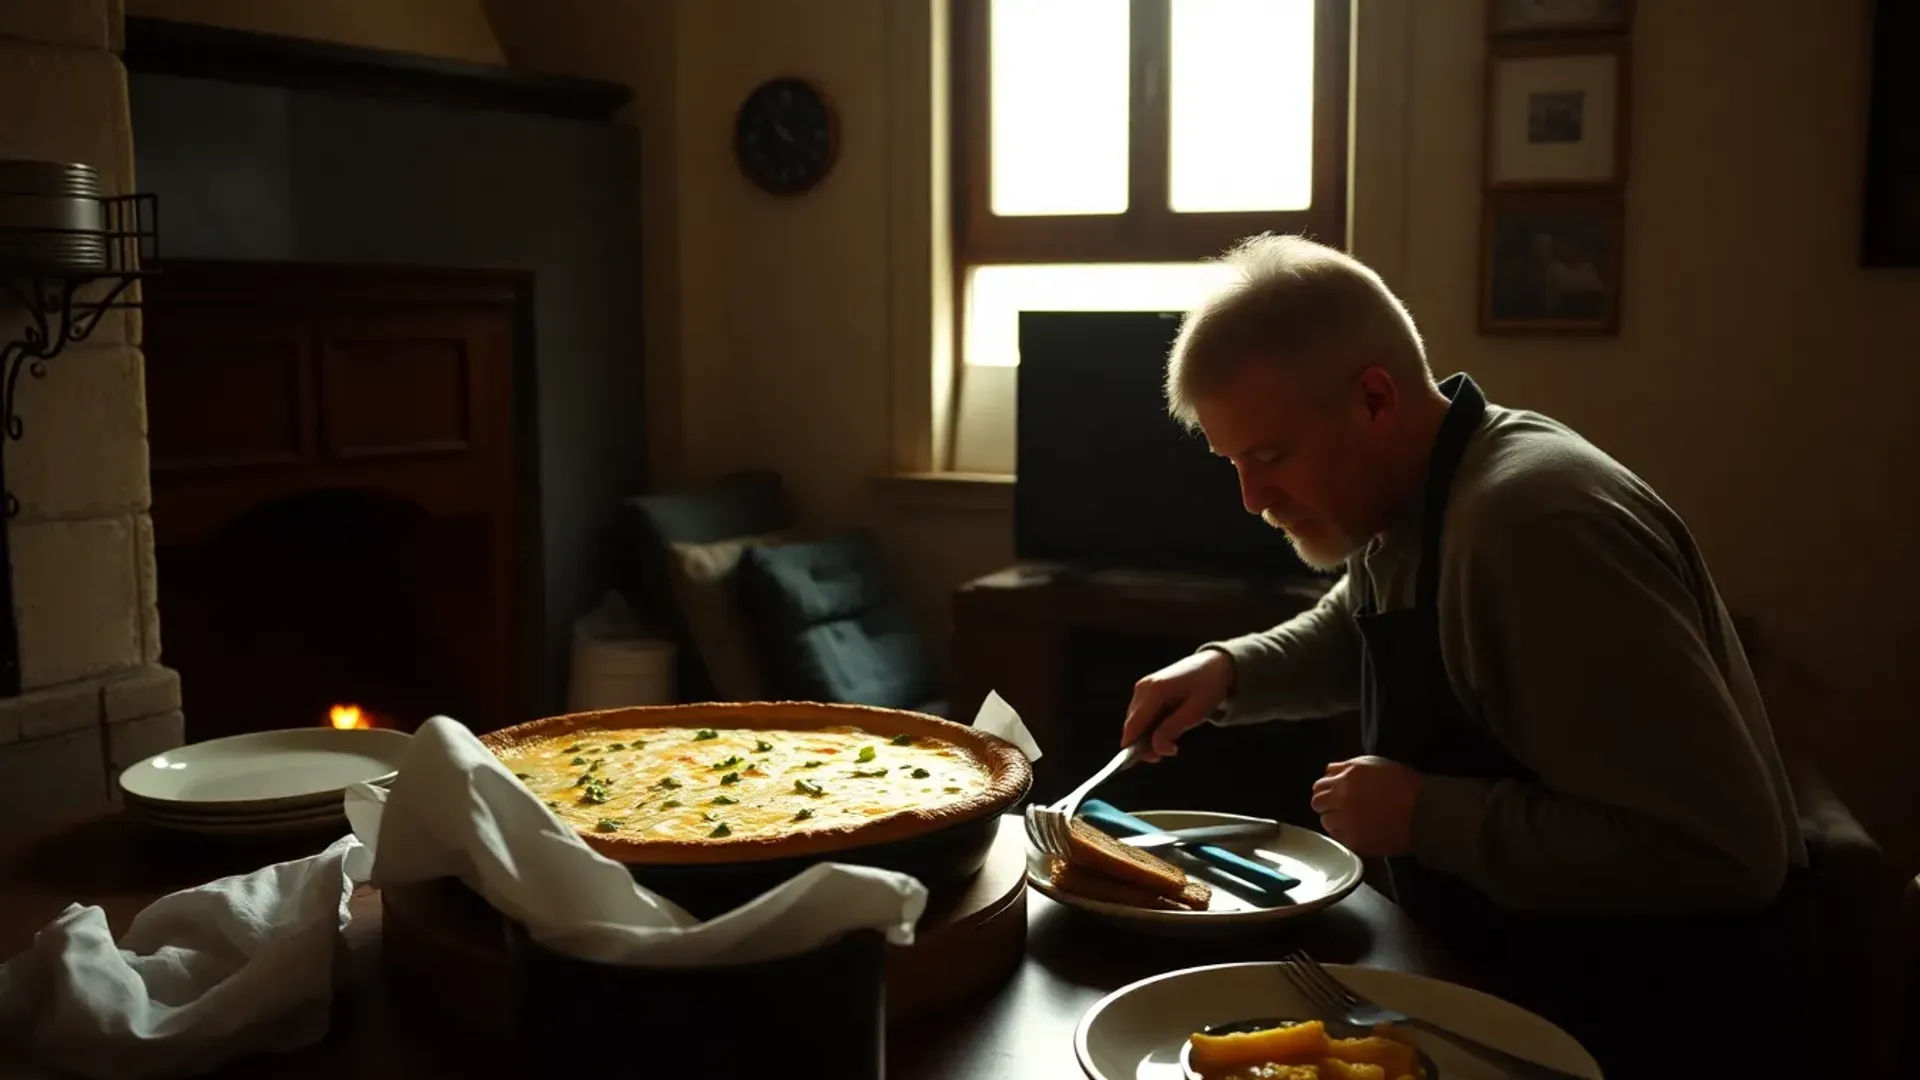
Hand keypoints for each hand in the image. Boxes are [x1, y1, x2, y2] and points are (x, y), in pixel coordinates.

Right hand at [1119, 650, 1235, 762]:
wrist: (1214, 665)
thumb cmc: (1208, 687)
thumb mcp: (1195, 712)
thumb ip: (1172, 730)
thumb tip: (1158, 751)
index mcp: (1154, 691)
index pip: (1133, 725)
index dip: (1134, 747)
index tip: (1149, 760)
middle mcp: (1143, 687)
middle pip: (1132, 725)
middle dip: (1144, 743)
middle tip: (1167, 753)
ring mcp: (1143, 687)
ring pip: (1136, 721)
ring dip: (1148, 735)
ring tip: (1171, 740)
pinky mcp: (1146, 689)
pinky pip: (1142, 714)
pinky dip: (1150, 725)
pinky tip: (1166, 727)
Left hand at [1309, 756, 1422, 856]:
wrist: (1422, 811)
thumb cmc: (1402, 783)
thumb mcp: (1373, 763)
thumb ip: (1345, 767)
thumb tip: (1328, 773)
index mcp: (1345, 779)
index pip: (1319, 786)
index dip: (1326, 789)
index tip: (1333, 793)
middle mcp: (1342, 800)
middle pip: (1317, 804)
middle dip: (1327, 804)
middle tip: (1341, 806)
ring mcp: (1347, 823)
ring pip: (1326, 822)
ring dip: (1335, 819)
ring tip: (1352, 818)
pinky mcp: (1355, 842)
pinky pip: (1340, 838)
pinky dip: (1345, 834)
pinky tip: (1360, 829)